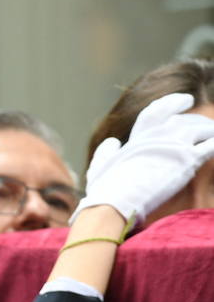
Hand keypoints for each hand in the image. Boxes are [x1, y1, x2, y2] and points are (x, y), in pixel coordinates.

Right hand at [73, 93, 213, 224]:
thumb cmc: (105, 190)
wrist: (116, 202)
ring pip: (201, 130)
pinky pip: (210, 146)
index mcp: (137, 137)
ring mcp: (173, 145)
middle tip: (206, 125)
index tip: (186, 100)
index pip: (157, 112)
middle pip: (184, 121)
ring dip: (210, 131)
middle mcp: (157, 136)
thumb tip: (112, 142)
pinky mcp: (188, 159)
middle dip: (197, 121)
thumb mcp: (99, 168)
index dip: (173, 103)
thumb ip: (105, 152)